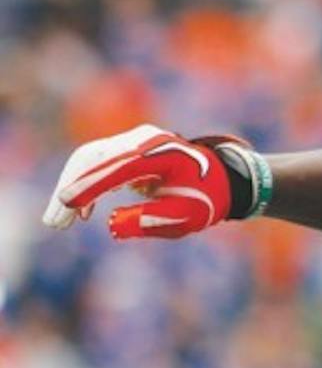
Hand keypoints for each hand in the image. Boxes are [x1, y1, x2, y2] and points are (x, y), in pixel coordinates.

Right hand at [43, 125, 239, 238]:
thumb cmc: (206, 198)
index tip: (66, 205)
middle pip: (92, 158)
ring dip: (72, 188)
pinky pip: (97, 163)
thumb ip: (150, 220)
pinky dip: (85, 185)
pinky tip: (81, 211)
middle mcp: (142, 140)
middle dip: (70, 189)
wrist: (222, 177)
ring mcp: (132, 141)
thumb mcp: (185, 217)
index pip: (116, 168)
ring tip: (59, 222)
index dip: (89, 186)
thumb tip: (112, 226)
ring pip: (89, 159)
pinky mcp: (126, 149)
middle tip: (54, 222)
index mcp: (160, 154)